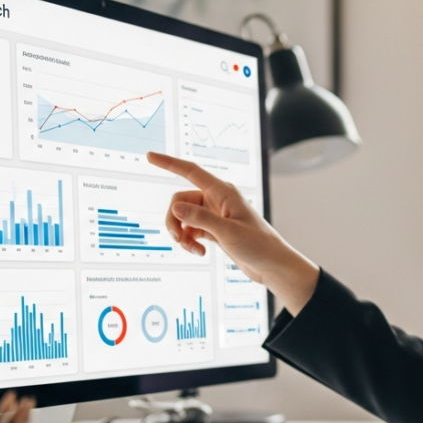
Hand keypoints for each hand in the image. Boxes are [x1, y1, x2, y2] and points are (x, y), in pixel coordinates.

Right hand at [146, 152, 319, 313]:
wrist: (271, 265)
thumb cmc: (258, 245)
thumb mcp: (228, 232)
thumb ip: (200, 219)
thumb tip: (176, 207)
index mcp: (223, 192)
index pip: (191, 172)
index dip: (169, 163)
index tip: (150, 156)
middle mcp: (217, 200)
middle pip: (180, 201)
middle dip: (174, 219)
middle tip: (177, 239)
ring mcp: (215, 215)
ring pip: (183, 217)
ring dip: (182, 234)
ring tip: (193, 249)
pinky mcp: (214, 229)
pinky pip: (191, 229)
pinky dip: (190, 241)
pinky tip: (199, 252)